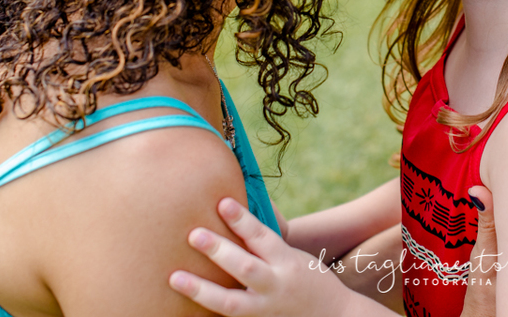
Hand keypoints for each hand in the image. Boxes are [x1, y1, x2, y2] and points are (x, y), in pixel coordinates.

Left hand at [169, 197, 351, 316]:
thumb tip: (239, 211)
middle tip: (193, 234)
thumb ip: (267, 241)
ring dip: (200, 290)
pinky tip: (179, 310)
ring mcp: (263, 309)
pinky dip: (206, 314)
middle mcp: (274, 285)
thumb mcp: (294, 256)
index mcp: (286, 261)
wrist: (333, 316)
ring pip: (230, 302)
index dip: (241, 220)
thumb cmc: (309, 278)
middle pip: (245, 267)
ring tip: (174, 277)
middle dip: (218, 251)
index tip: (222, 202)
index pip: (261, 236)